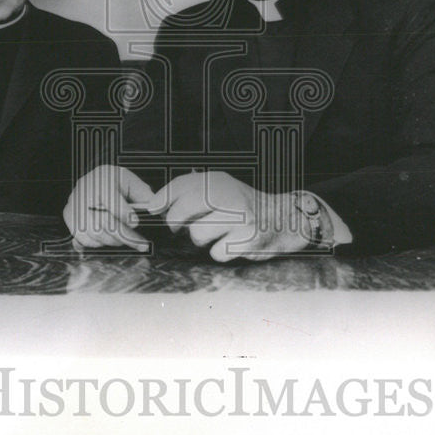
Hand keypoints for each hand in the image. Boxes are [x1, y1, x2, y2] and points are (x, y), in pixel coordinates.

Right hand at [63, 165, 154, 252]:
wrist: (96, 180)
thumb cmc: (116, 182)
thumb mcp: (132, 183)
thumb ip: (144, 196)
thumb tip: (155, 210)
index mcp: (102, 177)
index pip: (110, 197)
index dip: (123, 212)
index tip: (136, 223)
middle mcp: (84, 189)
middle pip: (103, 219)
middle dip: (124, 235)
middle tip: (140, 243)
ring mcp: (74, 203)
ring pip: (93, 231)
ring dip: (113, 241)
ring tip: (127, 241)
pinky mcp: (69, 216)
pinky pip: (82, 237)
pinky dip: (98, 243)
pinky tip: (110, 240)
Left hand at [147, 171, 317, 261]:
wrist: (282, 218)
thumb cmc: (242, 207)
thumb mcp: (219, 190)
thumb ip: (188, 193)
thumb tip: (153, 205)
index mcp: (219, 180)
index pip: (181, 185)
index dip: (162, 198)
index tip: (153, 208)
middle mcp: (230, 195)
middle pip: (182, 212)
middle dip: (176, 223)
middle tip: (183, 227)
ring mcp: (240, 218)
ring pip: (197, 236)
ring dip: (201, 240)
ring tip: (217, 233)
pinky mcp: (248, 240)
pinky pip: (216, 253)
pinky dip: (219, 252)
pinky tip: (231, 243)